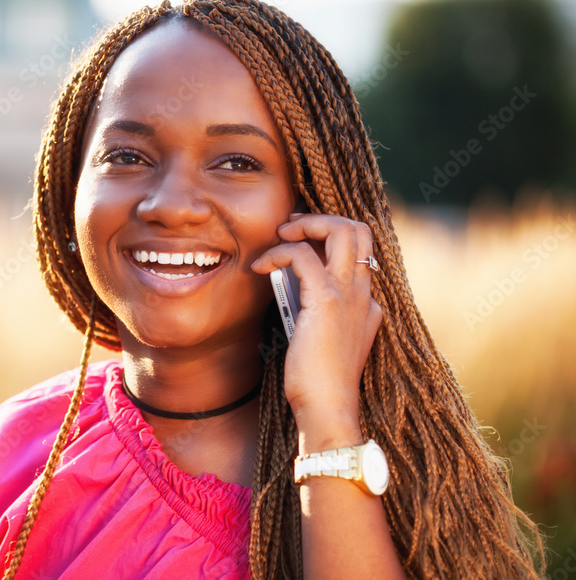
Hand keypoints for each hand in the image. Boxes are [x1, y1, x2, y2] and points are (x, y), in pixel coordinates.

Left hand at [250, 213, 383, 421]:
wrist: (328, 408)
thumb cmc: (318, 382)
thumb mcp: (322, 340)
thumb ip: (316, 313)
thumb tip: (291, 290)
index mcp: (366, 303)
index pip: (360, 251)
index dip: (329, 237)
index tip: (300, 239)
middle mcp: (363, 293)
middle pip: (358, 230)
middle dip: (322, 219)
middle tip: (290, 227)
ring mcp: (348, 294)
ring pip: (341, 230)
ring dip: (305, 224)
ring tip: (279, 235)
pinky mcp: (325, 300)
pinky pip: (302, 255)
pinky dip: (278, 252)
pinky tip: (260, 266)